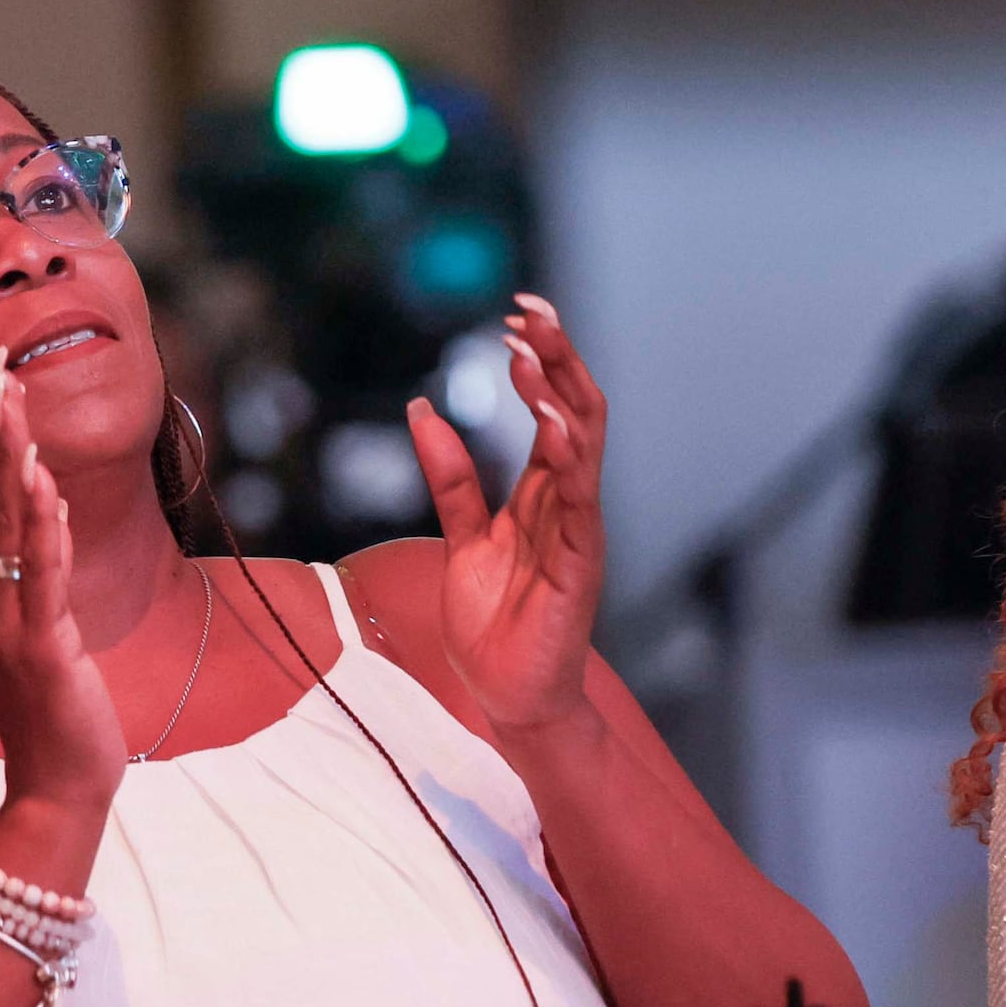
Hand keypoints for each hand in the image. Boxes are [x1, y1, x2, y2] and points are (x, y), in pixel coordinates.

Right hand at [0, 358, 124, 823]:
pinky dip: (41, 526)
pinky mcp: (38, 648)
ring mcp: (2, 629)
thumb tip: (51, 512)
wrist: (58, 787)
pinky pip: (40, 577)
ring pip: (5, 532)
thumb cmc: (55, 715)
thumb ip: (36, 578)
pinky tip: (43, 482)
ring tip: (14, 405)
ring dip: (11, 464)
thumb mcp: (39, 637)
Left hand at [409, 295, 608, 738]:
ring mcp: (578, 530)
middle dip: (556, 357)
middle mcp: (566, 502)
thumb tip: (421, 410)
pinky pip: (581, 502)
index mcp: (541, 493)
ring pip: (584, 445)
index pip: (549, 409)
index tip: (512, 317)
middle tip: (530, 309)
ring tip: (534, 350)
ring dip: (560, 394)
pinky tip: (555, 423)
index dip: (537, 361)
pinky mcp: (580, 564)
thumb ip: (449, 478)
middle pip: (575, 410)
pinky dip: (571, 459)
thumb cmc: (494, 624)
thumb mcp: (460, 537)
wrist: (508, 696)